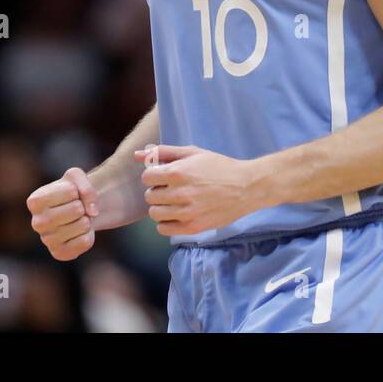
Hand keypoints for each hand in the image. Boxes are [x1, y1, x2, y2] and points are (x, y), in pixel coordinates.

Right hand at [26, 167, 98, 260]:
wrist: (76, 210)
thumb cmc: (72, 191)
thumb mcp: (76, 176)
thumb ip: (86, 187)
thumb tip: (92, 212)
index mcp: (35, 201)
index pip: (71, 192)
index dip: (77, 190)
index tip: (70, 194)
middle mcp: (37, 222)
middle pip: (77, 210)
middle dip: (83, 206)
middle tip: (76, 208)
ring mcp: (47, 240)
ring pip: (83, 225)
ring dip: (87, 220)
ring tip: (77, 220)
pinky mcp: (59, 253)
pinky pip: (85, 242)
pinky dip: (89, 234)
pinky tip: (78, 233)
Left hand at [135, 144, 266, 236]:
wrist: (246, 187)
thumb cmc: (218, 166)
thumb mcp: (193, 152)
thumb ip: (164, 152)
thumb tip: (137, 155)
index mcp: (177, 172)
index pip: (146, 178)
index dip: (154, 176)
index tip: (164, 177)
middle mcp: (180, 193)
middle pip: (149, 196)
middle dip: (157, 191)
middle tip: (172, 190)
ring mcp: (187, 212)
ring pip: (155, 214)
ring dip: (161, 207)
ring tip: (174, 202)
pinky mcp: (194, 227)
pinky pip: (164, 229)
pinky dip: (167, 223)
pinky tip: (178, 214)